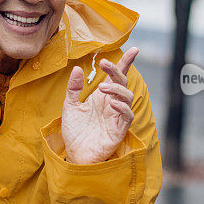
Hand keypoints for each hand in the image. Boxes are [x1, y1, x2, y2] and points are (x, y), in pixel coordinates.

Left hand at [62, 47, 138, 164]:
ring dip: (117, 89)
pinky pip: (127, 116)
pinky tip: (112, 104)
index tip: (133, 50)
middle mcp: (112, 104)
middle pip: (123, 82)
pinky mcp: (119, 130)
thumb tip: (78, 68)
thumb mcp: (70, 106)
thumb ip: (73, 88)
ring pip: (127, 97)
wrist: (74, 154)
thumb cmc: (75, 131)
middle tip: (104, 63)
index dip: (126, 63)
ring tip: (102, 88)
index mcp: (103, 97)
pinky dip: (122, 108)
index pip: (117, 76)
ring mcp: (117, 117)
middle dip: (117, 70)